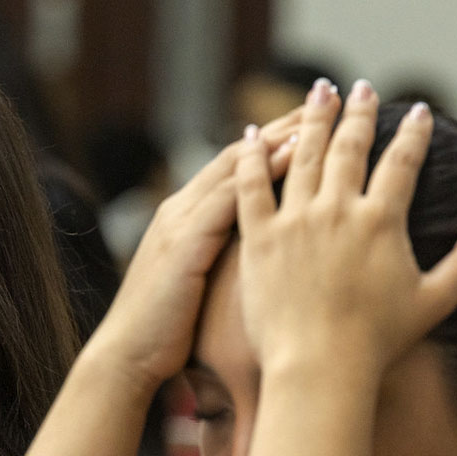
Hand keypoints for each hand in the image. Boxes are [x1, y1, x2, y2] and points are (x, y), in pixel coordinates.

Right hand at [84, 109, 302, 390]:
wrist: (125, 358)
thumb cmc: (166, 338)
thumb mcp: (200, 292)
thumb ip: (226, 265)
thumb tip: (264, 261)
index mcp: (185, 220)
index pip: (239, 167)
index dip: (277, 141)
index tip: (318, 121)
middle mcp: (181, 209)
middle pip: (243, 154)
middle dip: (287, 124)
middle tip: (331, 97)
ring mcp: (180, 222)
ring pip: (238, 166)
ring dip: (282, 136)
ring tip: (323, 112)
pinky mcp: (185, 241)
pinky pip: (230, 196)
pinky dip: (262, 171)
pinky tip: (294, 154)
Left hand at [233, 80, 456, 377]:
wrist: (319, 365)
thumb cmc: (378, 340)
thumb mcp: (434, 301)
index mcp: (382, 220)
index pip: (402, 162)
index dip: (413, 134)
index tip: (418, 111)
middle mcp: (339, 210)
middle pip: (351, 147)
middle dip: (359, 112)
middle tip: (362, 88)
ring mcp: (296, 220)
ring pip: (303, 155)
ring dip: (312, 119)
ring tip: (319, 92)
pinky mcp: (260, 237)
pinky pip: (251, 186)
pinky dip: (252, 158)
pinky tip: (250, 135)